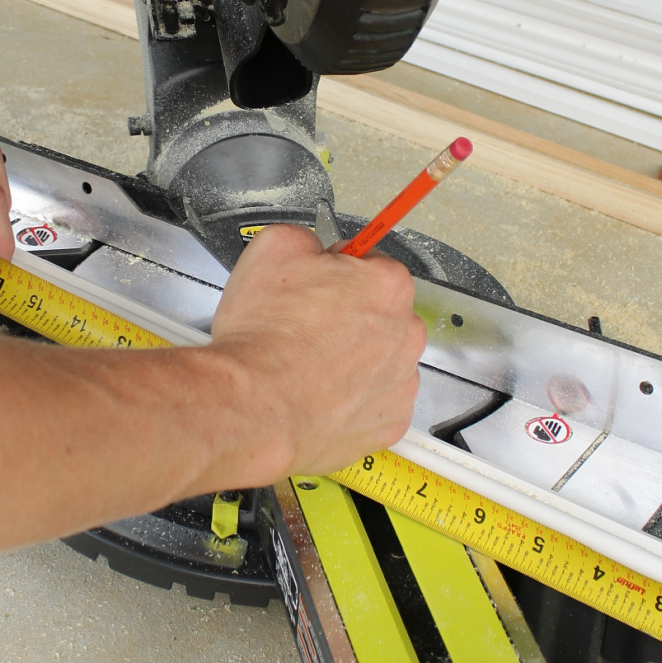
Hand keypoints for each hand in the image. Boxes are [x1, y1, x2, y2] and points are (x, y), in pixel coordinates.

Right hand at [210, 225, 425, 477]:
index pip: (371, 262)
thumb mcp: (272, 248)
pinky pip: (373, 401)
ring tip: (304, 364)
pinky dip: (350, 398)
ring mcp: (400, 382)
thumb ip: (306, 239)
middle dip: (346, 314)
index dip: (335, 270)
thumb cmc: (265, 337)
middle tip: (302, 324)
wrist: (255, 408)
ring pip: (378, 358)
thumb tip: (311, 248)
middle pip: (379, 312)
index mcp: (387, 284)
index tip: (317, 282)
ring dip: (351, 358)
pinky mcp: (388, 423)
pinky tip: (317, 394)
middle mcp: (406, 333)